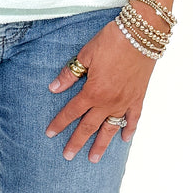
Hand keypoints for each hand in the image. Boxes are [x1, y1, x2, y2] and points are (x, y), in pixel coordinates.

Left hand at [45, 19, 152, 161]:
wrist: (142, 34)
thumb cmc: (112, 40)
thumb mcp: (86, 54)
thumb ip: (70, 74)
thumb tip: (54, 88)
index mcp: (93, 91)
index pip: (72, 112)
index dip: (60, 123)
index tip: (50, 134)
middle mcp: (109, 101)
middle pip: (89, 126)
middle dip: (77, 142)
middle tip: (68, 156)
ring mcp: (125, 101)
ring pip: (111, 128)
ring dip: (102, 144)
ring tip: (94, 158)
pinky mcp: (138, 96)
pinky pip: (133, 118)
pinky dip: (130, 129)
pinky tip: (125, 139)